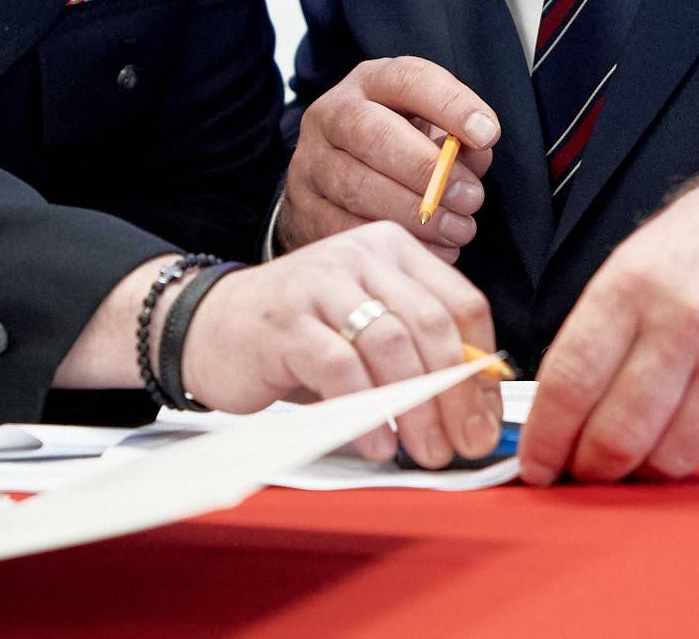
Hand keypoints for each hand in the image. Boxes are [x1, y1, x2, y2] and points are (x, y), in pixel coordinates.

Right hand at [182, 221, 502, 467]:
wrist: (211, 326)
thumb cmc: (299, 335)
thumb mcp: (366, 329)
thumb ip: (417, 350)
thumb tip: (476, 406)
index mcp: (393, 249)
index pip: (462, 303)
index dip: (482, 368)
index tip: (487, 419)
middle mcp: (362, 254)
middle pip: (432, 324)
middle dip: (456, 394)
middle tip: (465, 444)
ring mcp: (322, 283)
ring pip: (391, 343)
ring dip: (416, 407)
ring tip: (424, 450)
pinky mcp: (287, 320)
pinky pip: (340, 367)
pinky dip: (366, 411)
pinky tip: (376, 442)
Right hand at [282, 57, 498, 261]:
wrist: (331, 183)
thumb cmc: (397, 149)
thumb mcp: (427, 130)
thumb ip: (456, 139)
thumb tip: (477, 156)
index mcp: (369, 83)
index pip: (408, 78)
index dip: (450, 104)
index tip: (488, 135)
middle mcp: (330, 116)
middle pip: (371, 133)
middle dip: (427, 169)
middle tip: (472, 198)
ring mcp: (310, 164)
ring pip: (357, 186)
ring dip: (416, 213)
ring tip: (458, 229)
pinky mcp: (303, 210)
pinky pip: (346, 230)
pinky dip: (395, 242)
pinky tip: (434, 249)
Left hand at [518, 145, 698, 483]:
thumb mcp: (640, 258)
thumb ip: (600, 330)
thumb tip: (560, 409)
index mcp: (635, 282)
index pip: (572, 381)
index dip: (546, 437)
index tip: (534, 465)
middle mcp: (687, 321)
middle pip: (618, 435)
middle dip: (588, 469)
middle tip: (579, 472)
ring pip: (669, 457)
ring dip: (641, 471)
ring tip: (630, 455)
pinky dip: (691, 447)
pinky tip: (684, 422)